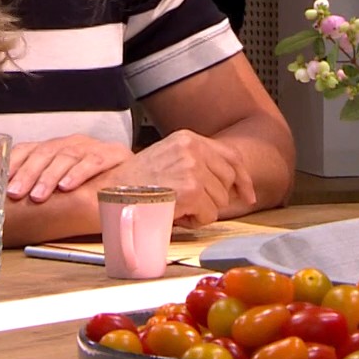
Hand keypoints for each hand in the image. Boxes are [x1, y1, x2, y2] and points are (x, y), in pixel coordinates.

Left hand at [7, 135, 134, 202]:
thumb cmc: (93, 185)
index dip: (13, 164)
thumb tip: (7, 198)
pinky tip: (67, 186)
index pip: (28, 149)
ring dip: (50, 176)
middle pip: (44, 153)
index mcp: (55, 148)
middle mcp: (71, 143)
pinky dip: (79, 173)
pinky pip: (93, 161)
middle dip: (27, 173)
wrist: (137, 177)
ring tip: (38, 195)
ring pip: (66, 156)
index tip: (0, 182)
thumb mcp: (63, 184)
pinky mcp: (113, 154)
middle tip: (15, 192)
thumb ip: (40, 186)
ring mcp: (92, 147)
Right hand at [106, 130, 257, 227]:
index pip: (230, 156)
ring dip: (202, 210)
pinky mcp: (192, 190)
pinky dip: (195, 220)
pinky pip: (209, 214)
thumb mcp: (169, 159)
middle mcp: (193, 149)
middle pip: (228, 180)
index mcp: (188, 138)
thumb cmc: (136, 182)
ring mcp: (194, 168)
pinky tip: (176, 213)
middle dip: (215, 198)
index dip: (242, 178)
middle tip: (190, 203)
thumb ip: (197, 164)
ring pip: (220, 200)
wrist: (110, 192)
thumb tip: (230, 184)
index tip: (247, 195)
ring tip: (177, 206)